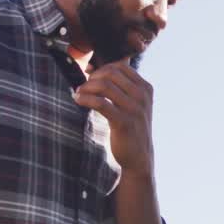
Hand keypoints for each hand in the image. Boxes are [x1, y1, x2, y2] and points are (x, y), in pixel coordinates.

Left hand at [73, 59, 154, 176]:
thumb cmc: (131, 128)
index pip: (120, 66)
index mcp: (146, 88)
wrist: (139, 157)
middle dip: (92, 77)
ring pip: (104, 86)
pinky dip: (85, 98)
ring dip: (86, 87)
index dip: (101, 69)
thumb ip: (123, 87)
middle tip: (83, 87)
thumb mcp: (134, 104)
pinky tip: (78, 100)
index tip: (90, 78)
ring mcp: (134, 109)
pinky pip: (100, 103)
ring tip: (79, 93)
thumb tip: (96, 68)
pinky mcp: (124, 122)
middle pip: (111, 73)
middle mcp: (142, 96)